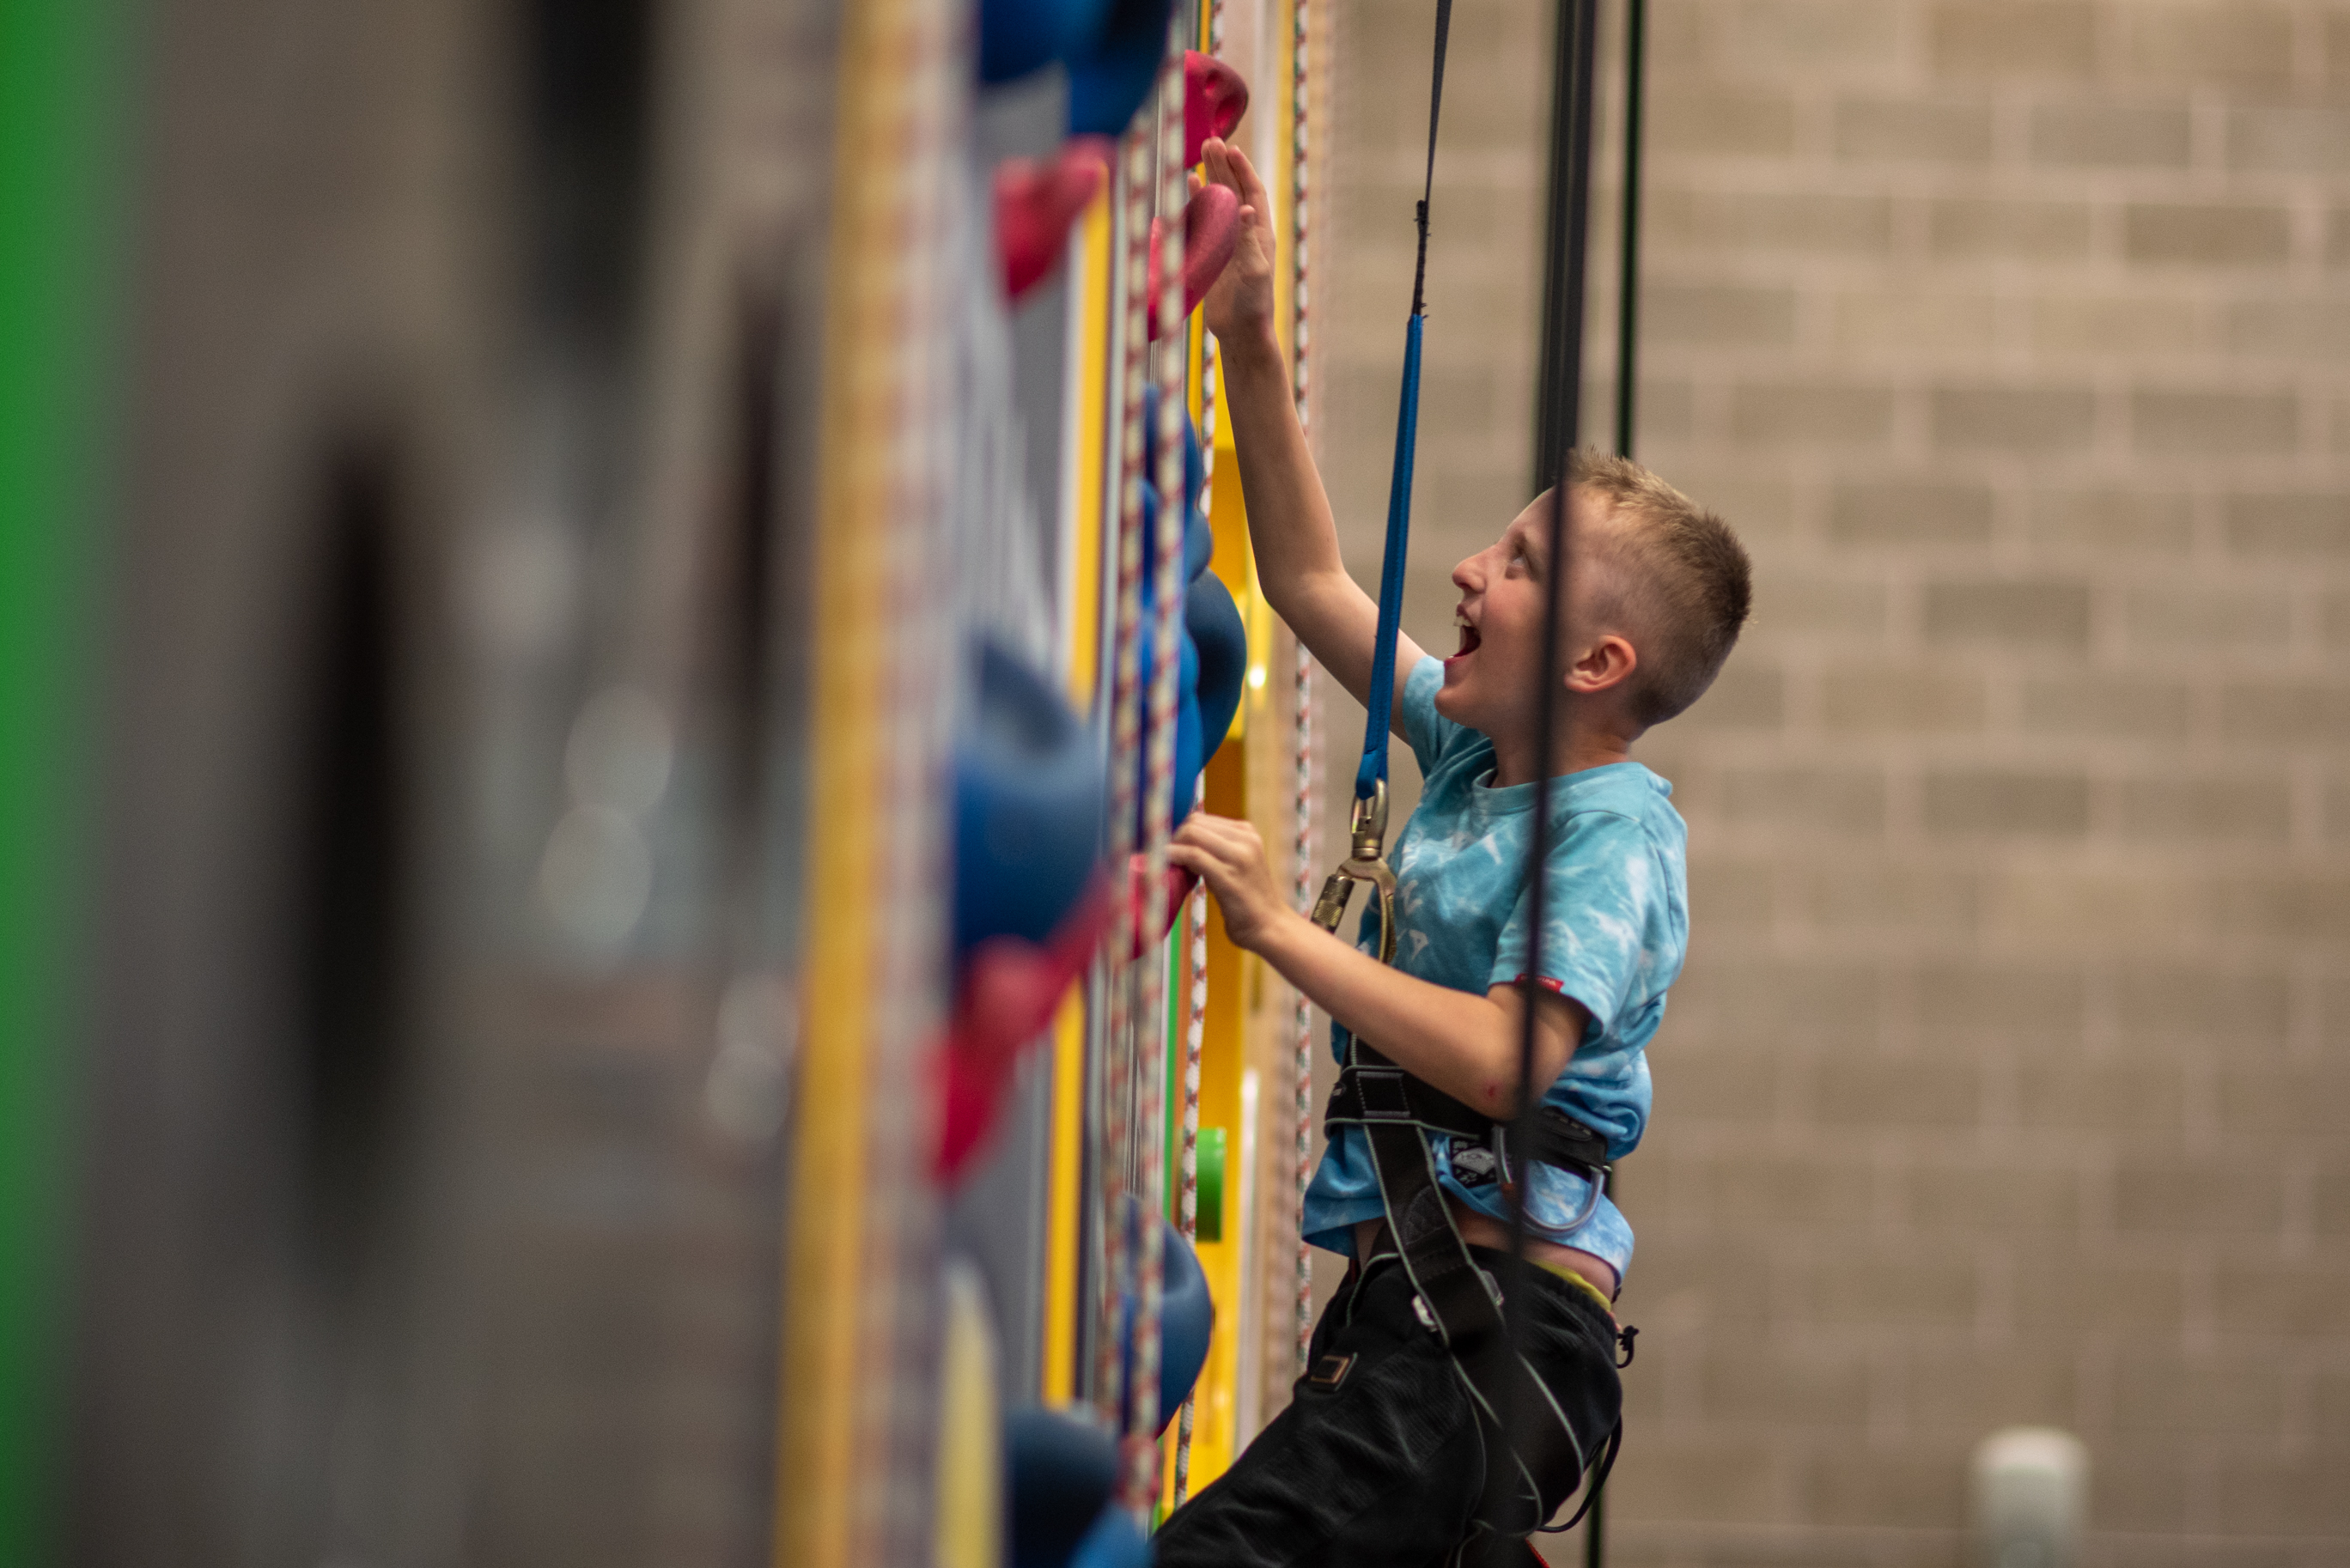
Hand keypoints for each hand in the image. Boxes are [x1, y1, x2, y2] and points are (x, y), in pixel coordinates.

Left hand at [1169, 812, 1291, 952]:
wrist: (1270, 927)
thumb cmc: (1246, 899)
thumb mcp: (1234, 864)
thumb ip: (1214, 849)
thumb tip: (1178, 841)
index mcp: (1246, 832)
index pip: (1200, 819)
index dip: (1180, 834)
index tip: (1172, 853)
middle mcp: (1245, 839)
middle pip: (1194, 823)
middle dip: (1174, 839)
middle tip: (1167, 861)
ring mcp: (1239, 857)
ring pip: (1191, 835)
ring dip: (1172, 848)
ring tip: (1169, 868)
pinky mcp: (1229, 877)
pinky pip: (1193, 856)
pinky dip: (1174, 857)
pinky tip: (1166, 868)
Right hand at [1197, 139, 1276, 349]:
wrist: (1241, 334)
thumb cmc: (1254, 304)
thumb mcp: (1255, 269)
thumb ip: (1249, 238)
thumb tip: (1248, 206)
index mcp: (1259, 233)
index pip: (1253, 192)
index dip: (1243, 169)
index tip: (1232, 149)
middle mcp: (1242, 234)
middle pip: (1231, 192)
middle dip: (1220, 167)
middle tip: (1209, 143)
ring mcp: (1224, 245)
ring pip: (1213, 207)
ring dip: (1205, 185)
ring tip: (1194, 164)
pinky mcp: (1208, 258)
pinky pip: (1196, 230)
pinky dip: (1187, 214)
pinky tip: (1178, 201)